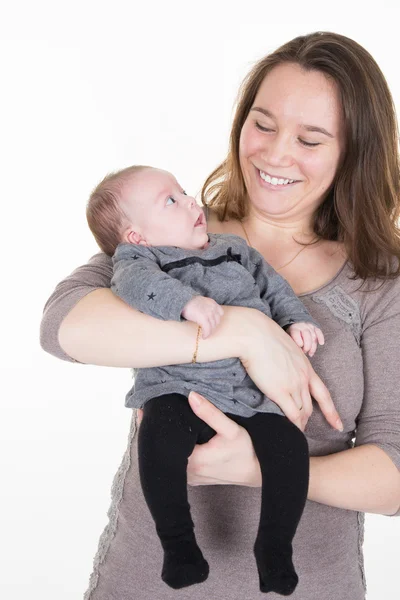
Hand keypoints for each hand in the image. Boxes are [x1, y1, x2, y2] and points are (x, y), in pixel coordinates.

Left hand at [137, 394, 261, 486]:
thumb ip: (210, 413)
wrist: (259, 472)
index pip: (163, 442)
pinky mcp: (194, 478)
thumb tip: (191, 395)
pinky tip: (171, 433)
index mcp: (193, 461)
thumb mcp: (231, 429)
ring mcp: (190, 477)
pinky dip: (171, 448)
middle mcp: (188, 473)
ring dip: (162, 439)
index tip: (144, 408)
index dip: (152, 425)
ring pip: (168, 457)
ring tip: (157, 418)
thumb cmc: (248, 451)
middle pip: (162, 450)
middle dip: (155, 430)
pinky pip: (175, 462)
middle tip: (149, 407)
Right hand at [181, 295, 223, 338]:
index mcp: (212, 303)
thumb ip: (207, 307)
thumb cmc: (190, 301)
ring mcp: (208, 313)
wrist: (183, 300)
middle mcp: (212, 308)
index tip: (212, 322)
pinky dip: (206, 334)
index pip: (221, 313)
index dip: (216, 319)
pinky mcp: (203, 318)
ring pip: (212, 326)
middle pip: (217, 321)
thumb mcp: (202, 301)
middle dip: (212, 326)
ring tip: (205, 333)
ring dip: (209, 331)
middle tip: (207, 329)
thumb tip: (206, 316)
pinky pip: (207, 329)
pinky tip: (204, 336)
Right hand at [239, 311, 342, 431]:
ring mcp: (293, 385)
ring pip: (302, 412)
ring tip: (296, 433)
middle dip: (308, 419)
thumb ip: (289, 362)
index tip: (339, 425)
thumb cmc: (265, 338)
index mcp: (306, 367)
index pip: (323, 394)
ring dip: (300, 424)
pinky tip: (290, 430)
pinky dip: (293, 424)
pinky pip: (291, 414)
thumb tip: (283, 368)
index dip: (332, 412)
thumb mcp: (286, 349)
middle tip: (304, 428)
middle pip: (311, 406)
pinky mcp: (280, 391)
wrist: (256, 335)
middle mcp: (303, 378)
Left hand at [286, 322, 324, 356]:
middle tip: (305, 352)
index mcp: (294, 328)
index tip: (299, 349)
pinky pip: (319, 332)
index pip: (296, 334)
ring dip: (313, 346)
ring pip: (313, 336)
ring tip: (310, 354)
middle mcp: (302, 326)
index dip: (299, 343)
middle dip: (307, 346)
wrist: (295, 323)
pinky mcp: (315, 327)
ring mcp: (309, 326)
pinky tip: (321, 343)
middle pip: (307, 335)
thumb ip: (291, 342)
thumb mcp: (288, 336)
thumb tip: (295, 351)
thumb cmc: (291, 333)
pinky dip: (321, 338)